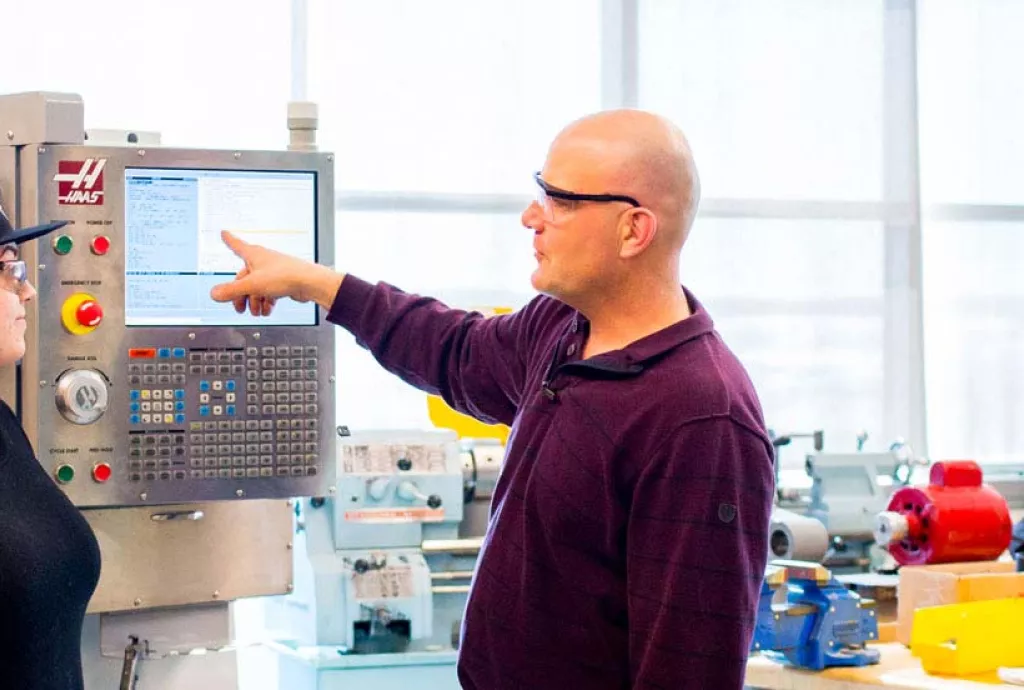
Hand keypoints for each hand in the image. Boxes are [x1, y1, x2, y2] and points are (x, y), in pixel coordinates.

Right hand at [209, 231, 328, 316]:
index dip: (229, 239)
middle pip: (244, 277)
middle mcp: (263, 261)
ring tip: (256, 312)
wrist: (310, 283)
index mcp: (254, 254)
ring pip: (257, 287)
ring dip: (254, 301)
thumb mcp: (253, 285)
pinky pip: (268, 291)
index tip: (224, 233)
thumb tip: (214, 294)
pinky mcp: (282, 281)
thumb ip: (232, 290)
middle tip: (239, 308)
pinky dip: (266, 302)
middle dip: (240, 294)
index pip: (236, 244)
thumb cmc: (285, 276)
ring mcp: (273, 271)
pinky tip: (267, 311)